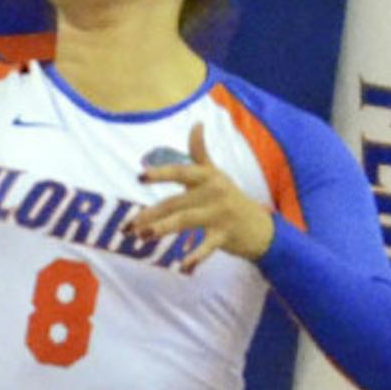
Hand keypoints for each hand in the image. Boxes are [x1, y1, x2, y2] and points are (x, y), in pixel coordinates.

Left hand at [126, 123, 274, 274]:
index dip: (161, 174)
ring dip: (162, 229)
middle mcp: (213, 192)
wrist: (261, 227)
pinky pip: (207, 246)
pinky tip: (183, 266)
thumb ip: (200, 152)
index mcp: (207, 176)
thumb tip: (196, 124)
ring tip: (141, 236)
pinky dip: (195, 256)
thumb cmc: (230, 197)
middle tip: (129, 226)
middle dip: (150, 214)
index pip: (181, 172)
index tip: (140, 177)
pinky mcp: (225, 235)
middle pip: (175, 202)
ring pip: (185, 221)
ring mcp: (219, 214)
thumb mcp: (216, 174)